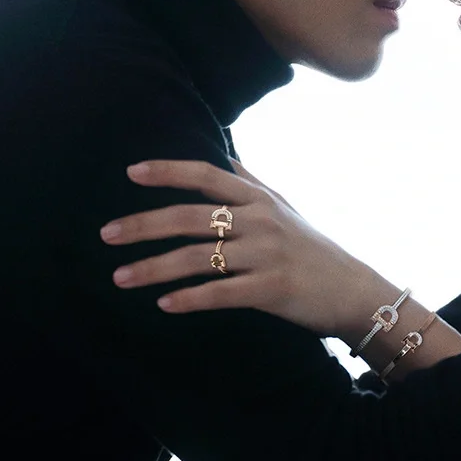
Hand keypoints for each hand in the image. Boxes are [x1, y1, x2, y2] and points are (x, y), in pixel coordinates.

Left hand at [100, 158, 382, 333]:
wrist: (354, 290)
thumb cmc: (314, 249)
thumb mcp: (287, 208)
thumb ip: (253, 183)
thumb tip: (228, 156)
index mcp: (259, 200)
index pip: (207, 176)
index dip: (168, 172)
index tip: (131, 173)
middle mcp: (260, 222)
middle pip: (191, 218)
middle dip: (144, 224)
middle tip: (106, 234)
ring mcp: (266, 255)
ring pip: (199, 258)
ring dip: (155, 268)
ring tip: (120, 278)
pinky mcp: (271, 290)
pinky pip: (222, 293)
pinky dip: (190, 298)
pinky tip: (164, 305)